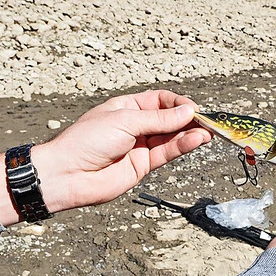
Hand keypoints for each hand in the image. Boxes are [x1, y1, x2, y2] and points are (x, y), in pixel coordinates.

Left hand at [0, 90, 211, 225]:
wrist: (67, 174)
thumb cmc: (86, 141)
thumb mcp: (124, 121)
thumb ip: (158, 119)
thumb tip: (187, 113)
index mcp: (127, 107)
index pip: (160, 101)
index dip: (178, 104)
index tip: (193, 108)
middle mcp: (135, 126)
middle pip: (169, 119)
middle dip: (188, 119)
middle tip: (208, 121)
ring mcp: (140, 146)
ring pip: (171, 137)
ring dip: (190, 134)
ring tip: (208, 132)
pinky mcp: (142, 166)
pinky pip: (167, 154)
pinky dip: (182, 147)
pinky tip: (196, 140)